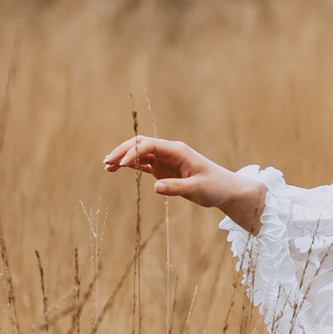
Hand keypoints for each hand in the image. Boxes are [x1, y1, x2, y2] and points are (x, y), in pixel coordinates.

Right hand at [101, 134, 263, 232]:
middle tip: (107, 162)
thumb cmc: (215, 186)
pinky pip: (142, 163)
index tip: (122, 165)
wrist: (225, 189)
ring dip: (123, 157)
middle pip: (140, 144)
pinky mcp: (162, 169)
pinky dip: (129, 165)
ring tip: (107, 166)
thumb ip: (177, 187)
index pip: (150, 145)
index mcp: (177, 150)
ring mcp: (165, 159)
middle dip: (123, 151)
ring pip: (139, 152)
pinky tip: (116, 170)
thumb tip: (156, 187)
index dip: (134, 153)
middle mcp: (169, 151)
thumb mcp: (197, 189)